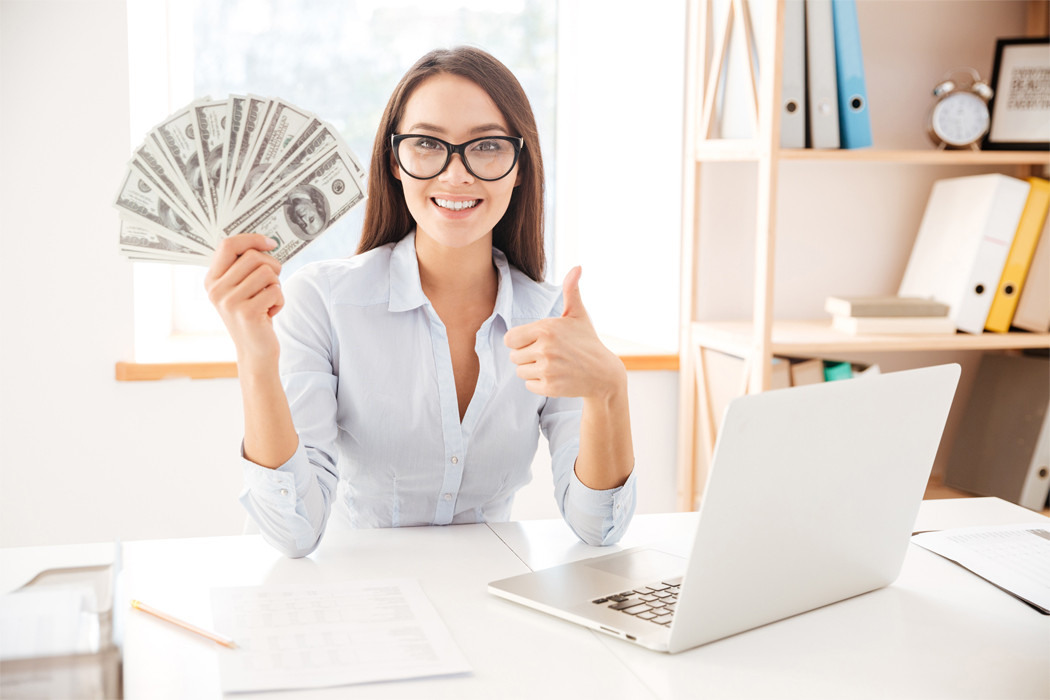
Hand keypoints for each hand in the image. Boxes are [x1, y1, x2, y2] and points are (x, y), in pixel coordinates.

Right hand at [204, 234, 283, 368]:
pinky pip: (275, 291)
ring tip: (268, 300)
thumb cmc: (253, 314)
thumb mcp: (241, 289)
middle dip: (272, 267)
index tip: (271, 243)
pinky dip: (280, 301)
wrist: (255, 351)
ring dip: (276, 286)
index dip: (252, 239)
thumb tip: (265, 241)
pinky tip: (270, 313)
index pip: (228, 245)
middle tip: (272, 283)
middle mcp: (216, 289)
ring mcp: (229, 302)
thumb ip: (244, 267)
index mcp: (212, 279)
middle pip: (253, 256)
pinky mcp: (247, 313)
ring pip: (267, 273)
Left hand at [504, 267, 625, 399]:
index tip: (535, 342)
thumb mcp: (578, 315)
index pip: (510, 339)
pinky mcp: (550, 387)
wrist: (603, 373)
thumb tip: (577, 267)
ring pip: (521, 372)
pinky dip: (539, 384)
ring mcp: (548, 369)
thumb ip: (571, 290)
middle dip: (527, 357)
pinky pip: (529, 385)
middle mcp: (545, 349)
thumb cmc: (586, 341)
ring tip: (553, 365)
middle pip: (514, 357)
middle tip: (548, 355)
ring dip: (532, 371)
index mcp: (546, 329)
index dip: (520, 341)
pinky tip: (556, 377)